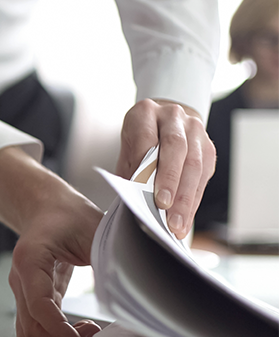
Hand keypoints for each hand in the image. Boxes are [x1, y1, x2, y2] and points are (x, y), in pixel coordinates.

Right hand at [0, 147, 102, 336]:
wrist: (47, 208)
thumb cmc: (68, 215)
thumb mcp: (95, 230)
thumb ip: (109, 259)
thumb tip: (133, 291)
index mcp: (31, 259)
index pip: (39, 305)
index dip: (59, 331)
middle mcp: (21, 280)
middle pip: (31, 330)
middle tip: (92, 334)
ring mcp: (22, 293)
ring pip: (28, 336)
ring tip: (85, 333)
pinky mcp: (30, 301)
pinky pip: (35, 331)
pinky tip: (76, 330)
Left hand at [116, 99, 215, 238]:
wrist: (164, 121)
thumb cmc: (140, 140)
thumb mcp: (127, 149)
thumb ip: (130, 169)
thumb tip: (132, 200)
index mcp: (146, 113)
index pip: (148, 140)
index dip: (149, 167)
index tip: (146, 192)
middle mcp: (173, 116)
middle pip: (176, 149)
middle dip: (171, 182)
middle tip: (164, 209)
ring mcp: (195, 129)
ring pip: (194, 163)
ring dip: (186, 197)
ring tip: (177, 223)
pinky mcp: (208, 146)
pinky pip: (204, 174)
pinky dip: (194, 199)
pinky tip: (186, 218)